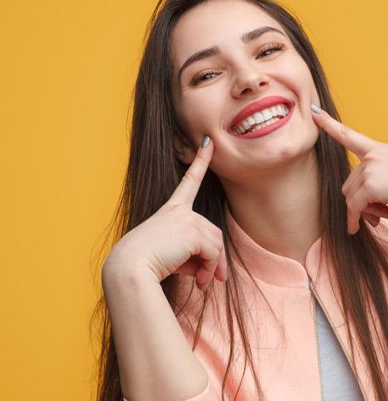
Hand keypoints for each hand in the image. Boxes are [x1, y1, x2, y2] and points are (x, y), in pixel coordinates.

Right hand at [104, 135, 226, 290]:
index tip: (209, 143)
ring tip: (204, 284)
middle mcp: (180, 210)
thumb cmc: (146, 265)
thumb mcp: (173, 257)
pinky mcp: (192, 231)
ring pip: (216, 244)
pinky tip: (201, 282)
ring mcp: (187, 219)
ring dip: (214, 267)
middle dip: (216, 259)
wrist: (130, 269)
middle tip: (213, 281)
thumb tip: (213, 271)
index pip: (189, 181)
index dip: (201, 161)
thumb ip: (194, 257)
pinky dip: (211, 269)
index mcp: (171, 210)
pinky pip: (213, 252)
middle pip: (213, 232)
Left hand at [310, 104, 387, 233]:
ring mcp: (371, 169)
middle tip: (377, 217)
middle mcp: (372, 156)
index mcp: (380, 150)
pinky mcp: (370, 185)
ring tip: (382, 218)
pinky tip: (357, 228)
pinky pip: (354, 207)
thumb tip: (357, 207)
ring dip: (361, 212)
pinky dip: (354, 220)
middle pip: (349, 184)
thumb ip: (377, 184)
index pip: (350, 135)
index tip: (314, 111)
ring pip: (350, 197)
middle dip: (358, 203)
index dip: (330, 124)